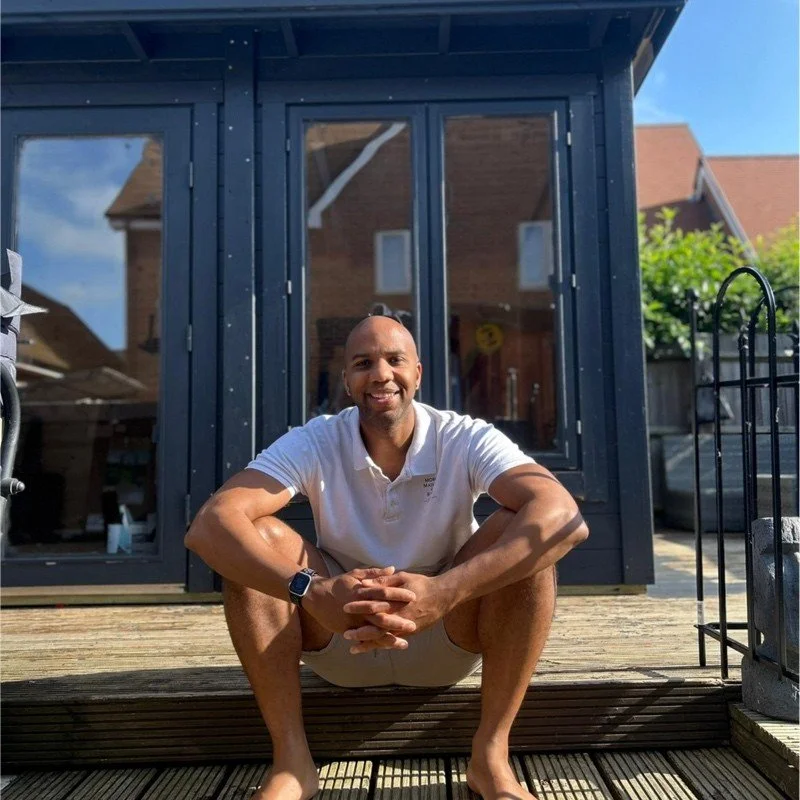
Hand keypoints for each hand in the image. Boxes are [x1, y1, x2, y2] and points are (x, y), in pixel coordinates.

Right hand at [303, 566, 416, 646]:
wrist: (316, 596)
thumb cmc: (338, 584)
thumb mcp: (355, 574)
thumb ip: (375, 573)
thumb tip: (392, 569)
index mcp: (363, 591)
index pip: (384, 593)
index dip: (399, 595)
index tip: (414, 596)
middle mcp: (359, 607)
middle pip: (381, 616)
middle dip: (398, 622)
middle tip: (413, 625)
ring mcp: (353, 621)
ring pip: (374, 632)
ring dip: (389, 638)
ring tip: (404, 642)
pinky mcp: (347, 630)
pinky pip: (363, 639)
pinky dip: (375, 644)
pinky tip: (385, 648)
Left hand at [342, 571, 456, 653]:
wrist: (443, 596)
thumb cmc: (422, 584)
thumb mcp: (403, 577)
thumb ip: (384, 581)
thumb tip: (365, 583)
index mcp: (397, 600)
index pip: (374, 604)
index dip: (359, 606)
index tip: (345, 607)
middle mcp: (401, 615)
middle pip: (377, 625)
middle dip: (361, 631)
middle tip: (346, 634)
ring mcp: (406, 626)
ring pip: (385, 637)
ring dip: (369, 643)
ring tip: (353, 647)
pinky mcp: (411, 632)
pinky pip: (393, 641)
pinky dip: (381, 646)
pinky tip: (371, 649)